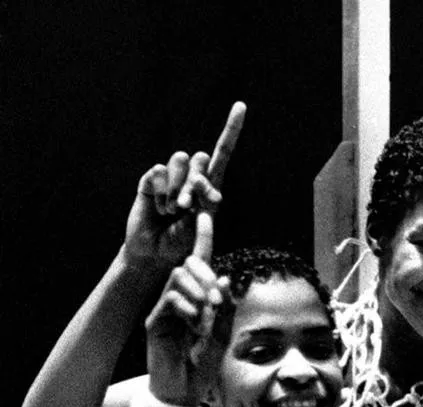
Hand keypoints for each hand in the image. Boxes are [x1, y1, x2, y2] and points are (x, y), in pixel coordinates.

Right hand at [122, 102, 246, 270]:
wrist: (157, 253)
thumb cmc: (184, 241)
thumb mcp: (203, 222)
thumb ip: (205, 198)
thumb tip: (199, 178)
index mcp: (210, 183)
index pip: (223, 151)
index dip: (231, 129)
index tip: (241, 106)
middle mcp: (191, 175)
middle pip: (200, 157)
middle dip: (196, 184)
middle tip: (187, 208)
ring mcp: (170, 177)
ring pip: (179, 159)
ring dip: (177, 188)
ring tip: (172, 210)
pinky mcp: (151, 181)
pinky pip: (158, 171)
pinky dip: (160, 193)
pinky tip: (158, 208)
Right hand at [144, 210, 233, 406]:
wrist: (183, 392)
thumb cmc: (203, 365)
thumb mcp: (222, 334)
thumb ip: (225, 308)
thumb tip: (225, 278)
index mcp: (198, 299)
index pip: (199, 264)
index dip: (202, 239)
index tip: (204, 216)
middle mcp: (180, 299)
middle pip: (189, 266)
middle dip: (205, 272)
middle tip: (218, 300)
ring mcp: (165, 309)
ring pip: (179, 278)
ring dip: (198, 291)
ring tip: (206, 316)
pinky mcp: (155, 321)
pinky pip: (170, 298)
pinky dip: (187, 306)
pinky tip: (194, 324)